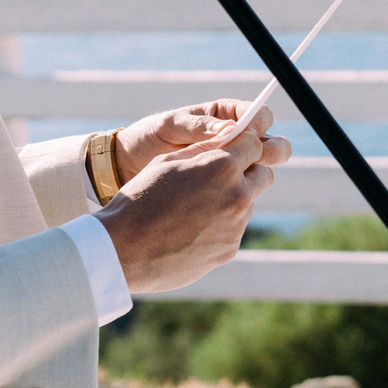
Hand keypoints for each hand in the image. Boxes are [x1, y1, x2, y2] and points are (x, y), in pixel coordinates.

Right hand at [95, 102, 290, 292]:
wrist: (124, 250)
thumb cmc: (141, 199)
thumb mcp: (168, 162)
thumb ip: (204, 150)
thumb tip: (228, 137)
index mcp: (222, 166)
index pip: (255, 144)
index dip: (244, 144)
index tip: (234, 149)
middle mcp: (237, 195)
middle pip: (263, 175)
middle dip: (248, 171)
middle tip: (221, 177)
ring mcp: (236, 225)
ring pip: (248, 203)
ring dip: (232, 200)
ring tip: (196, 207)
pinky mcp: (230, 249)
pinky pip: (234, 229)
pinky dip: (220, 226)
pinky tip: (191, 230)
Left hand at [114, 98, 273, 185]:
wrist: (129, 169)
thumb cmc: (149, 139)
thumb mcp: (170, 128)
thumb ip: (198, 127)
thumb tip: (231, 129)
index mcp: (225, 116)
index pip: (260, 115)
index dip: (260, 123)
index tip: (249, 133)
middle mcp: (235, 141)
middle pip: (272, 143)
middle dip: (271, 149)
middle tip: (256, 158)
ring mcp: (233, 166)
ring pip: (264, 168)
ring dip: (258, 171)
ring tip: (239, 178)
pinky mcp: (226, 188)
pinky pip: (246, 190)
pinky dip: (242, 192)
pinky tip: (225, 196)